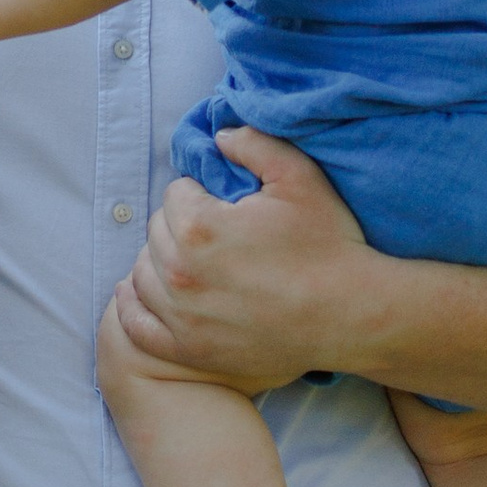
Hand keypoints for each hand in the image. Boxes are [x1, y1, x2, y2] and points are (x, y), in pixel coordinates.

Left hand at [112, 128, 375, 395]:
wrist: (351, 315)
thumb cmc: (328, 245)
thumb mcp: (299, 177)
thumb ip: (253, 143)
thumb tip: (218, 137)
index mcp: (199, 227)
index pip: (175, 195)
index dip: (201, 195)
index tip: (226, 206)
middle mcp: (180, 273)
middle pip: (155, 233)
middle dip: (180, 226)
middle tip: (216, 234)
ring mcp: (181, 316)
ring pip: (142, 274)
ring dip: (159, 261)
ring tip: (191, 261)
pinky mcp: (187, 349)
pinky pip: (137, 324)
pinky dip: (135, 306)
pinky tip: (146, 292)